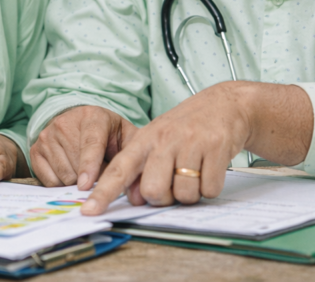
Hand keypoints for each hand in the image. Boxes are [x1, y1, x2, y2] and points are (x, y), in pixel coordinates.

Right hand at [30, 106, 136, 189]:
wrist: (80, 120)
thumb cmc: (108, 133)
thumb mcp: (125, 135)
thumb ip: (133, 152)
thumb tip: (137, 179)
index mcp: (93, 117)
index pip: (90, 144)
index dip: (90, 166)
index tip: (87, 185)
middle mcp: (65, 123)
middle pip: (76, 166)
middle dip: (91, 180)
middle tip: (99, 175)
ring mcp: (48, 135)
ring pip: (63, 175)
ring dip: (76, 182)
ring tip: (85, 172)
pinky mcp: (36, 149)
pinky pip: (49, 180)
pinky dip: (61, 184)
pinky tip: (70, 172)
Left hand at [80, 82, 312, 215]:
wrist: (224, 104)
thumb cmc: (186, 128)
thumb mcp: (158, 140)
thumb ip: (143, 168)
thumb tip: (135, 198)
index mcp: (144, 140)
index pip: (118, 170)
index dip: (103, 193)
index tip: (89, 210)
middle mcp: (164, 140)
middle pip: (153, 191)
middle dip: (164, 197)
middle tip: (173, 182)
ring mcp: (190, 142)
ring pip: (184, 194)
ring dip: (191, 193)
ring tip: (195, 172)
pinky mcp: (216, 147)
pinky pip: (210, 189)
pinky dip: (211, 188)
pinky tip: (211, 168)